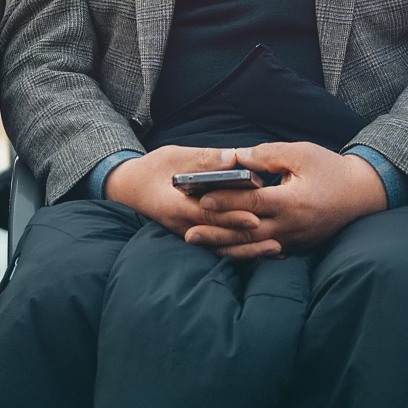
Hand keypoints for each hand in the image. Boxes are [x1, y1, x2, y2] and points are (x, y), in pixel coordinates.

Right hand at [101, 144, 263, 246]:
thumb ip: (203, 159)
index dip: (231, 217)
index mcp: (174, 205)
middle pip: (219, 235)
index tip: (255, 217)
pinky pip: (219, 247)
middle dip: (247, 237)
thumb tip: (233, 158)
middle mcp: (181, 225)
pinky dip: (240, 250)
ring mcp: (187, 234)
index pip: (207, 214)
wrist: (130, 188)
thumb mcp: (173, 157)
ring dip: (248, 249)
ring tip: (275, 249)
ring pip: (221, 247)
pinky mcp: (195, 236)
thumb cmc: (153, 169)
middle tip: (276, 237)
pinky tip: (261, 250)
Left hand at [189, 142, 389, 256]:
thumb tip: (236, 157)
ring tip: (199, 243)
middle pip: (247, 232)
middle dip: (216, 232)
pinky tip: (224, 249)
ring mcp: (295, 240)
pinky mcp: (297, 246)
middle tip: (188, 232)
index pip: (252, 203)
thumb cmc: (330, 169)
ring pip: (253, 247)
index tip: (202, 199)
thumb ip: (266, 155)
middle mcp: (292, 226)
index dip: (226, 201)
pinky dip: (243, 251)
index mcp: (292, 201)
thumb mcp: (300, 153)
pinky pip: (265, 252)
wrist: (362, 194)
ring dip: (224, 245)